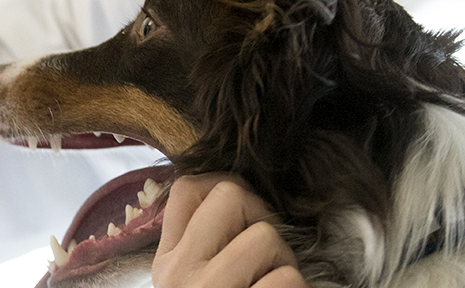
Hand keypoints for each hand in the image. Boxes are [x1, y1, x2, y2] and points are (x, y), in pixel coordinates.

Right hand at [152, 174, 306, 287]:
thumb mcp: (188, 282)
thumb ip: (201, 247)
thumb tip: (240, 200)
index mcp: (167, 261)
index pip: (187, 189)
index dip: (226, 186)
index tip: (246, 217)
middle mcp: (180, 271)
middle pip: (230, 195)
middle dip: (262, 217)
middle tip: (268, 252)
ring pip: (265, 235)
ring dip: (284, 260)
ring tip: (272, 281)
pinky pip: (287, 277)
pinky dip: (297, 287)